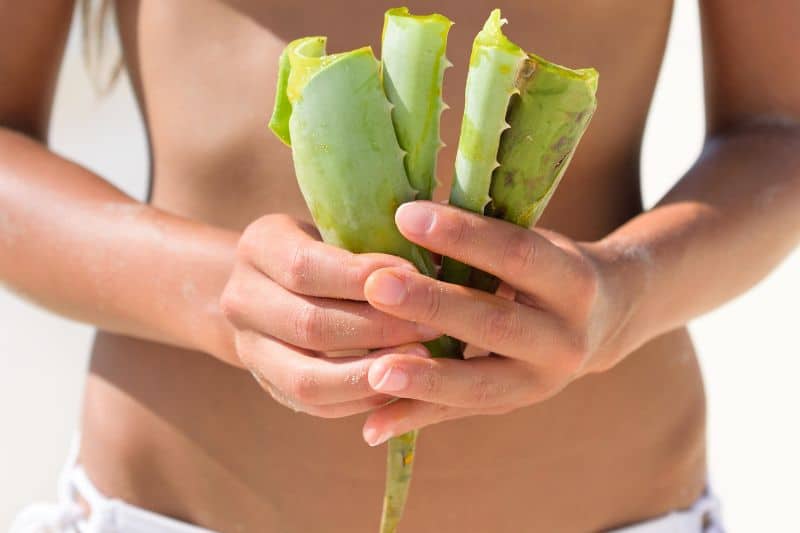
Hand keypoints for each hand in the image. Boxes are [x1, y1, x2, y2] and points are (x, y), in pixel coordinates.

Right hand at [220, 214, 437, 417]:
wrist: (272, 284)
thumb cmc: (326, 247)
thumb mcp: (336, 228)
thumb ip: (372, 240)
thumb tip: (433, 261)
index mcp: (258, 246)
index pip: (304, 268)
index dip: (362, 277)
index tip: (415, 277)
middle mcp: (241, 298)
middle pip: (309, 325)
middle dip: (377, 328)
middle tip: (431, 324)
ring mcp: (249, 348)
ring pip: (307, 378)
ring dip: (369, 373)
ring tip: (419, 361)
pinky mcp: (268, 384)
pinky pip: (315, 405)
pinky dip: (360, 399)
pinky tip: (399, 386)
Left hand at [360, 201, 643, 444]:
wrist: (605, 322)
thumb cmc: (549, 267)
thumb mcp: (534, 244)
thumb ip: (484, 243)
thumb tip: (405, 224)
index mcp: (574, 283)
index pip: (515, 255)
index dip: (462, 235)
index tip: (405, 216)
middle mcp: (566, 339)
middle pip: (494, 323)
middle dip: (433, 305)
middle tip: (377, 286)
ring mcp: (543, 382)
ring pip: (479, 384)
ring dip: (424, 379)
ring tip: (374, 370)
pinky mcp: (514, 407)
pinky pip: (458, 415)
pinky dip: (413, 418)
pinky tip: (372, 425)